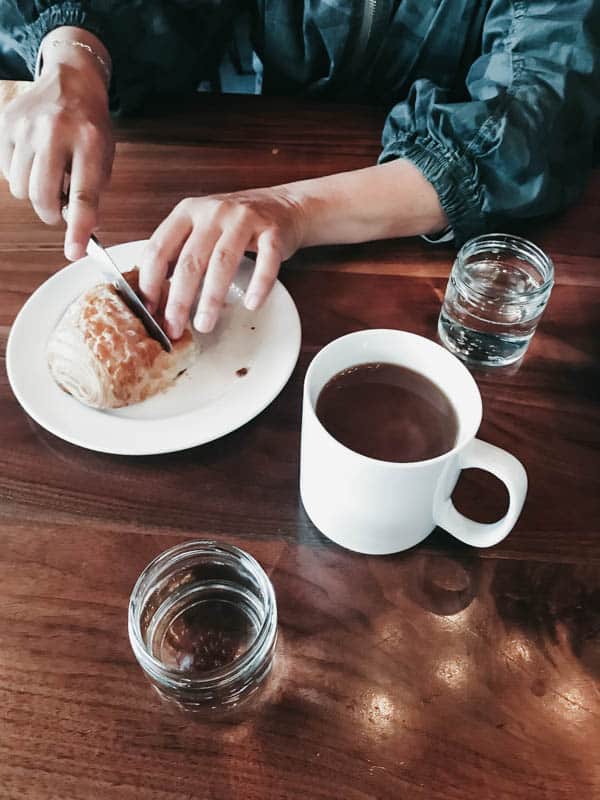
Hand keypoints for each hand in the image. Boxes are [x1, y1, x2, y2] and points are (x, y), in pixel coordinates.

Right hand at [0, 37, 113, 260]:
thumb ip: (93, 191)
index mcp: (89, 141)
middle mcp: (55, 131)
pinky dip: (20, 175)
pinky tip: (34, 160)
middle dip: (51, 213)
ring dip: (34, 193)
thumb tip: (80, 228)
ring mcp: (26, 127)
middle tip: (59, 209)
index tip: (75, 252)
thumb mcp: (104, 155)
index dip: (78, 228)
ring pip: (20, 188)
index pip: (83, 195)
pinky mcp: (6, 124)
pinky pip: (6, 171)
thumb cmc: (91, 124)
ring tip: (49, 176)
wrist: (71, 79)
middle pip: (43, 196)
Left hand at [139, 188, 306, 337]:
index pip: (159, 248)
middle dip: (179, 299)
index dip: (150, 281)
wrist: (282, 206)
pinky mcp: (272, 231)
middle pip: (190, 260)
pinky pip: (266, 261)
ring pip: (223, 262)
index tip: (148, 310)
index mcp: (187, 212)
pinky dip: (259, 284)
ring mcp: (244, 219)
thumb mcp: (200, 229)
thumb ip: (178, 254)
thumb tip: (155, 298)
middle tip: (174, 328)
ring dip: (211, 297)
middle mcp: (213, 212)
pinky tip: (251, 304)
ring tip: (204, 324)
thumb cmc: (233, 225)